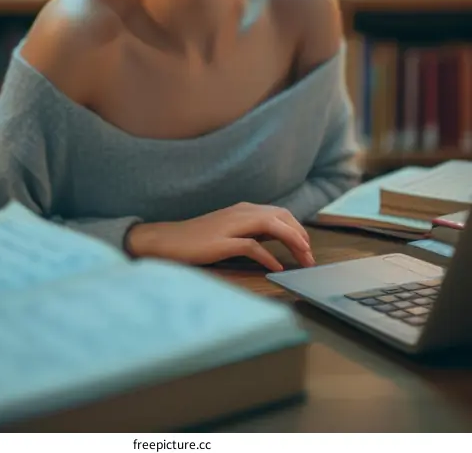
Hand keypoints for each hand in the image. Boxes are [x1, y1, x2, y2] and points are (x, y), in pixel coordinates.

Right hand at [126, 202, 315, 271]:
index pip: (280, 213)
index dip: (297, 228)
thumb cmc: (197, 238)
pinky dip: (268, 257)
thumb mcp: (228, 230)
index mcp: (243, 209)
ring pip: (272, 226)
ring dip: (292, 242)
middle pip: (281, 217)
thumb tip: (273, 241)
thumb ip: (250, 231)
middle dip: (300, 235)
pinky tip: (277, 268)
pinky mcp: (222, 241)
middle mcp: (240, 212)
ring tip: (303, 259)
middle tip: (310, 256)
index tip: (307, 247)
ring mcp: (232, 225)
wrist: (167, 239)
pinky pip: (253, 246)